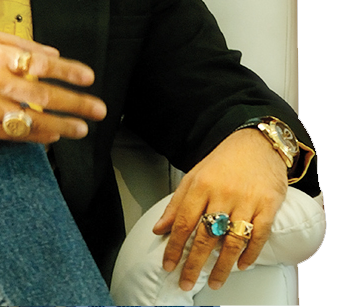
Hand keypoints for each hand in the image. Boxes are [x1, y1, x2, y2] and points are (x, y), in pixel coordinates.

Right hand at [0, 30, 106, 142]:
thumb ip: (23, 45)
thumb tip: (55, 56)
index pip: (42, 63)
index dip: (68, 71)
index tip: (89, 77)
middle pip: (44, 95)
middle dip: (76, 104)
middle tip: (99, 109)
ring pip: (34, 120)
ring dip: (63, 126)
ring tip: (82, 129)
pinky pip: (16, 134)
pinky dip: (38, 136)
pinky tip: (54, 135)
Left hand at [152, 128, 287, 290]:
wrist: (257, 143)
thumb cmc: (223, 162)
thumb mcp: (194, 176)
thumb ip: (176, 203)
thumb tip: (159, 229)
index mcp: (201, 185)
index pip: (183, 222)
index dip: (174, 247)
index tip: (168, 265)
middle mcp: (222, 194)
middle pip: (206, 236)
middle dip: (194, 263)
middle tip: (185, 282)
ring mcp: (246, 201)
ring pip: (232, 241)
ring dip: (222, 267)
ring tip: (214, 282)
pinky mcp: (268, 206)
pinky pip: (258, 235)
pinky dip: (250, 254)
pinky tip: (242, 266)